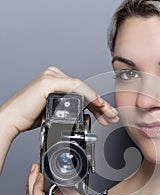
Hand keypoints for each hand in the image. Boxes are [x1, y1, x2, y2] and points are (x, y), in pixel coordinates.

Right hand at [1, 66, 118, 140]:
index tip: (107, 115)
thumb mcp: (55, 111)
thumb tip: (86, 114)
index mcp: (57, 81)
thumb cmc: (31, 116)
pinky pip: (74, 87)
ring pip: (82, 88)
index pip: (82, 92)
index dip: (97, 104)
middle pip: (85, 90)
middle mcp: (55, 75)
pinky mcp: (49, 82)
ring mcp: (52, 76)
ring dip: (98, 102)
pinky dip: (88, 96)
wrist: (13, 119)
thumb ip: (69, 108)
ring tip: (109, 114)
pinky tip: (97, 104)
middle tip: (112, 116)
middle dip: (101, 105)